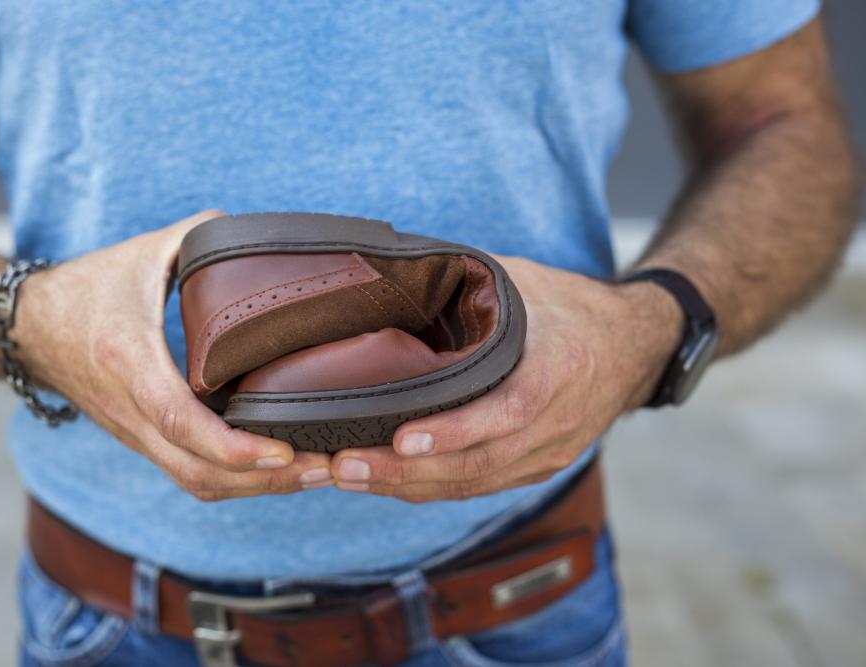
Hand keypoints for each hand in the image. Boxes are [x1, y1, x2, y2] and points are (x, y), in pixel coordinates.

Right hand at [12, 210, 333, 500]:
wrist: (31, 326)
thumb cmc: (91, 286)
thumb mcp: (147, 251)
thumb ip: (203, 237)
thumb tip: (263, 237)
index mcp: (130, 362)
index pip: (179, 420)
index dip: (233, 445)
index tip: (283, 448)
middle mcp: (130, 410)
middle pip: (197, 471)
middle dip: (264, 480)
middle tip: (322, 467)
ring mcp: (135, 433)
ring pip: (195, 483)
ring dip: (255, 489)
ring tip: (311, 474)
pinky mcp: (142, 441)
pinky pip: (188, 475)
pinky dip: (234, 481)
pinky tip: (275, 470)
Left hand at [329, 256, 682, 501]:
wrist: (636, 345)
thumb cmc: (572, 307)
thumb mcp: (526, 284)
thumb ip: (470, 287)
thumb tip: (397, 275)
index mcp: (559, 369)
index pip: (507, 412)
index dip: (454, 431)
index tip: (401, 438)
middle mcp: (557, 423)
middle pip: (479, 464)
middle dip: (405, 472)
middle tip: (344, 466)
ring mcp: (549, 452)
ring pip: (474, 485)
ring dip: (407, 487)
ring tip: (349, 476)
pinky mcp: (537, 467)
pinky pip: (480, 487)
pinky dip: (430, 488)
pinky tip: (387, 481)